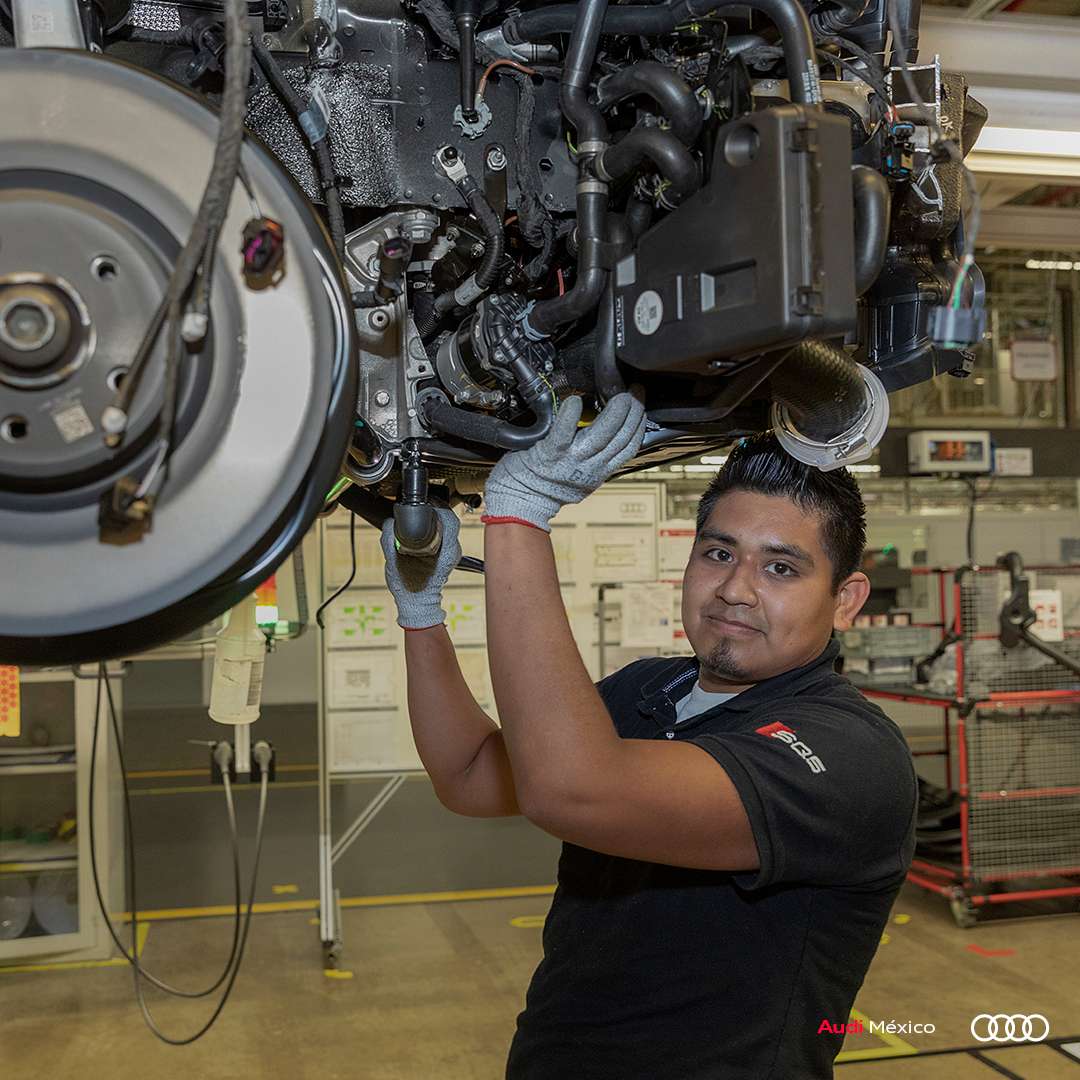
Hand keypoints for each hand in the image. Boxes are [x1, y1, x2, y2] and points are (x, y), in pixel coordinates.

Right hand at [380, 507, 462, 628]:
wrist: (417, 604)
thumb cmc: (408, 586)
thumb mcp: (394, 561)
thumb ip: (390, 539)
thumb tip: (389, 522)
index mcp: (445, 550)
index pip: (449, 518)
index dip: (437, 505)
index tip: (425, 501)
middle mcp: (452, 549)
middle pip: (448, 519)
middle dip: (434, 509)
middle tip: (420, 506)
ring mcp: (451, 552)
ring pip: (446, 526)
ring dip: (434, 519)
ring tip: (420, 517)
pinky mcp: (447, 555)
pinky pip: (443, 535)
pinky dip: (433, 528)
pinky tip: (421, 530)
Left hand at [482, 391, 646, 531]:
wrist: (519, 502)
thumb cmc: (544, 489)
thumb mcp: (579, 478)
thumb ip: (593, 461)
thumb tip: (605, 438)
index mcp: (598, 472)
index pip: (629, 447)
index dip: (639, 425)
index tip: (641, 407)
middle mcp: (589, 467)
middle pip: (621, 438)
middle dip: (633, 413)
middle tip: (634, 394)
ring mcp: (570, 460)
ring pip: (602, 434)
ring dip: (614, 412)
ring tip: (618, 396)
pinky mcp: (550, 453)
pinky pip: (564, 431)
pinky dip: (570, 415)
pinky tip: (575, 400)